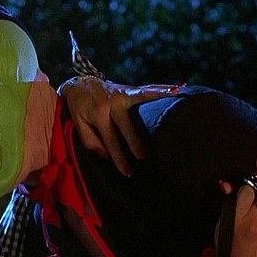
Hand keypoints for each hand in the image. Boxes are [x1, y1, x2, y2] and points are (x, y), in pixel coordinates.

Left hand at [60, 76, 181, 175]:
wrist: (80, 84)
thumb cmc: (80, 108)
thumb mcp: (78, 125)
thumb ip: (90, 141)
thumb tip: (107, 155)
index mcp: (98, 113)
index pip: (110, 139)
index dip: (118, 157)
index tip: (127, 172)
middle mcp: (111, 102)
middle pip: (126, 123)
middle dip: (134, 141)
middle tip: (143, 157)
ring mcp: (122, 93)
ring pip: (143, 97)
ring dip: (160, 97)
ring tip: (177, 97)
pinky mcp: (129, 89)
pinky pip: (147, 89)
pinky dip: (162, 88)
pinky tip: (178, 88)